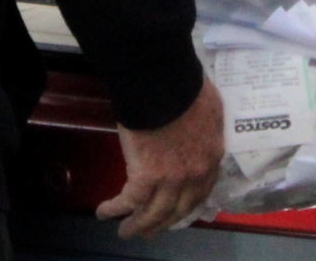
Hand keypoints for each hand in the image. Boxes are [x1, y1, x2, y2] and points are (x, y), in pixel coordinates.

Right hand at [96, 78, 223, 237]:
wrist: (165, 83)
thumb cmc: (185, 87)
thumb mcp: (210, 108)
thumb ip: (207, 126)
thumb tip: (200, 128)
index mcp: (211, 156)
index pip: (202, 190)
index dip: (187, 205)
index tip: (177, 211)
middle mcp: (194, 175)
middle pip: (178, 209)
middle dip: (163, 223)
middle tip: (150, 231)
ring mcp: (171, 179)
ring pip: (154, 212)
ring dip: (139, 225)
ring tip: (127, 232)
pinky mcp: (146, 177)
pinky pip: (129, 200)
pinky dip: (114, 208)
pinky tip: (104, 211)